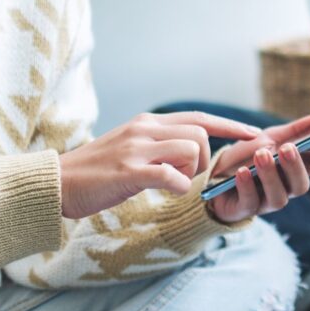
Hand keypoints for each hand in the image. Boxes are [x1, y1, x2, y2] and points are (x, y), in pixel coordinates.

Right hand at [58, 111, 262, 218]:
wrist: (54, 184)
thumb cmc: (95, 174)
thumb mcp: (132, 149)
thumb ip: (160, 147)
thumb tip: (192, 154)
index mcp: (149, 122)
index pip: (201, 117)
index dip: (231, 127)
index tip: (255, 135)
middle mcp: (145, 128)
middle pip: (202, 133)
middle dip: (207, 159)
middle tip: (190, 177)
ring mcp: (137, 147)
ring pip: (192, 150)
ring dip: (192, 173)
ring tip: (171, 184)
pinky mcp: (129, 170)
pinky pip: (172, 176)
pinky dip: (178, 188)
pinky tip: (167, 193)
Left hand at [208, 114, 309, 221]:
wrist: (213, 172)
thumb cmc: (247, 154)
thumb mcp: (271, 136)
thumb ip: (298, 129)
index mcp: (297, 169)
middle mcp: (286, 188)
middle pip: (302, 185)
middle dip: (295, 166)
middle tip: (287, 148)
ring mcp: (267, 201)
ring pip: (280, 197)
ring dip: (270, 175)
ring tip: (261, 155)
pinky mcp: (245, 209)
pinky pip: (250, 202)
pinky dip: (247, 186)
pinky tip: (242, 172)